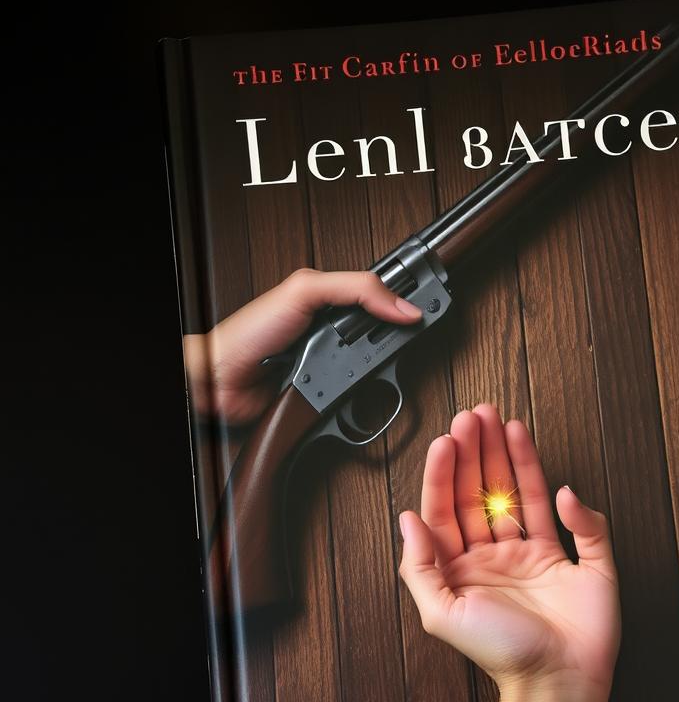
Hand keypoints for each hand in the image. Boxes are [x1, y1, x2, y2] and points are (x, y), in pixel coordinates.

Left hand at [182, 267, 422, 423]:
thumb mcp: (307, 292)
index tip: (434, 305)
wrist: (220, 377)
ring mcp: (330, 372)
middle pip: (383, 342)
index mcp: (332, 304)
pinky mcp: (324, 404)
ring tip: (391, 371)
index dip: (407, 300)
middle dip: (400, 343)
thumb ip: (356, 290)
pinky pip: (354, 410)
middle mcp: (334, 338)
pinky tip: (361, 403)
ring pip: (373, 379)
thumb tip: (402, 307)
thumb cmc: (253, 330)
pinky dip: (361, 411)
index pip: (380, 297)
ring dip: (381, 381)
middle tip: (422, 336)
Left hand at [397, 403, 620, 701]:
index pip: (451, 508)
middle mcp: (501, 556)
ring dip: (515, 459)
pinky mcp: (583, 564)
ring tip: (505, 422)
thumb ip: (420, 566)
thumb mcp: (442, 614)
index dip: (447, 472)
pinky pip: (581, 526)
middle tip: (476, 415)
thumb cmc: (500, 653)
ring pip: (525, 496)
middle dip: (479, 452)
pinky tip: (559, 486)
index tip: (447, 439)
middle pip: (486, 492)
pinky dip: (573, 506)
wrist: (557, 684)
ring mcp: (542, 557)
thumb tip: (407, 518)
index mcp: (466, 567)